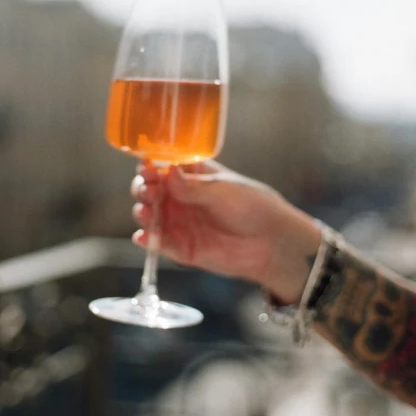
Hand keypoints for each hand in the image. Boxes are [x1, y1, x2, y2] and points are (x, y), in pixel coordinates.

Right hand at [131, 161, 321, 304]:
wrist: (272, 242)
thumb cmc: (253, 206)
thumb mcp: (222, 189)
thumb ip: (193, 185)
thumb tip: (167, 172)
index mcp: (191, 176)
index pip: (162, 167)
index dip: (151, 166)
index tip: (147, 168)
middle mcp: (180, 198)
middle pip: (150, 190)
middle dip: (144, 189)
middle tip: (149, 191)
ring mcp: (179, 222)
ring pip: (149, 215)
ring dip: (143, 212)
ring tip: (147, 212)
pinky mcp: (181, 248)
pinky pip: (158, 244)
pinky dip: (147, 240)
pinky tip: (145, 236)